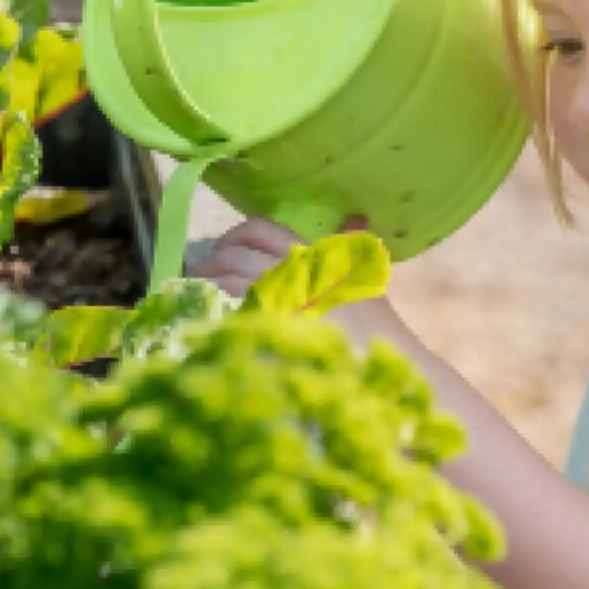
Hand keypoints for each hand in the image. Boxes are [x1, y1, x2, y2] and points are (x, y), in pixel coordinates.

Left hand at [188, 216, 416, 351]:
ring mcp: (278, 305)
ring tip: (196, 302)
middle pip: (233, 255)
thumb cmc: (377, 333)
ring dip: (203, 289)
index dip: (235, 237)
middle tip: (199, 280)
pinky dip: (209, 315)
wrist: (392, 373)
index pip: (260, 229)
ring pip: (221, 282)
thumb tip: (356, 216)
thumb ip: (351, 246)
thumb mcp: (364, 283)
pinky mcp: (266, 336)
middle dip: (210, 265)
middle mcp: (293, 274)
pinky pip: (223, 315)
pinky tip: (206, 324)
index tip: (224, 254)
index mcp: (312, 256)